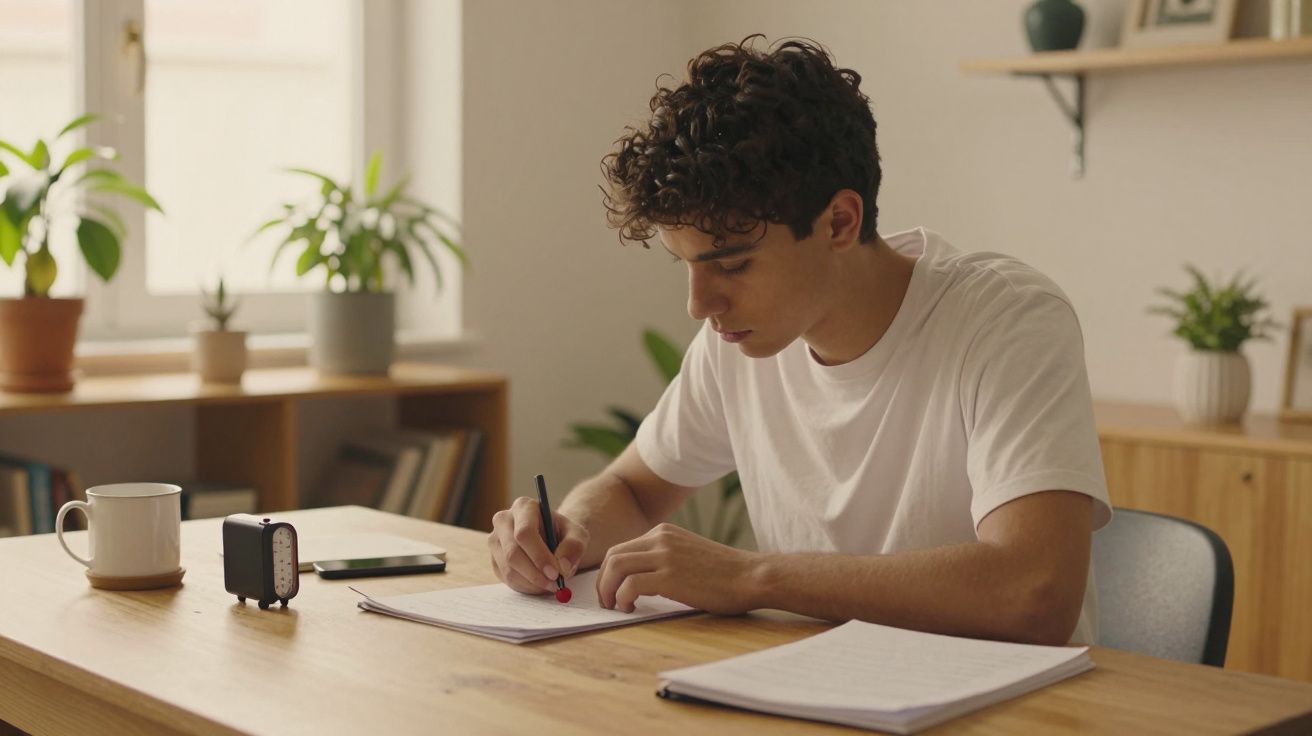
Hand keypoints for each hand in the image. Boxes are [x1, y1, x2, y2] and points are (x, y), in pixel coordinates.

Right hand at [488, 496, 588, 594]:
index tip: (555, 573)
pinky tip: (540, 584)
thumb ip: (575, 546)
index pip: (525, 532)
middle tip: (554, 584)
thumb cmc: (564, 534)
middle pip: (513, 553)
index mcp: (524, 507)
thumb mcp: (578, 535)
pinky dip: (525, 587)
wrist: (552, 540)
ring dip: (532, 583)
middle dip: (535, 574)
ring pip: (509, 569)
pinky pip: (506, 579)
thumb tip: (563, 565)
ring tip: (551, 585)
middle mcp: (503, 520)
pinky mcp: (494, 559)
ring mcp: (495, 540)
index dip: (539, 555)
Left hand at [596, 523, 758, 614]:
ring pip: (616, 567)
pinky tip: (631, 609)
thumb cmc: (724, 573)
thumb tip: (636, 580)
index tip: (610, 591)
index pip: (621, 548)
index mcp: (663, 532)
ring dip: (608, 590)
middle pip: (612, 556)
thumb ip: (664, 558)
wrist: (751, 576)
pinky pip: (629, 585)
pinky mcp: (670, 576)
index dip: (609, 573)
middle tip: (607, 602)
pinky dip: (622, 598)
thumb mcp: (687, 554)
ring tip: (616, 607)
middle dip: (603, 582)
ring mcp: (665, 555)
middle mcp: (661, 538)